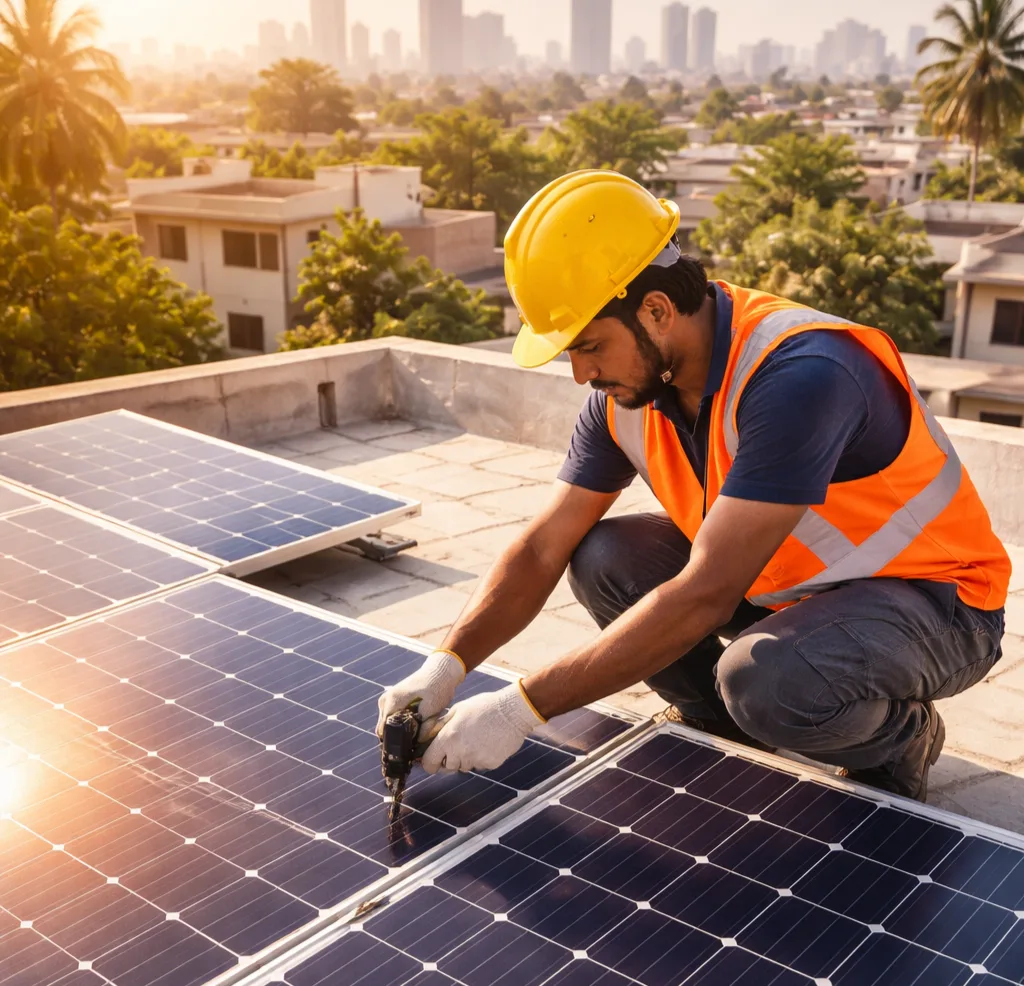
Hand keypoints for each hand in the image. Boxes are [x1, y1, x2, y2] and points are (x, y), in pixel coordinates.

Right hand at [375, 650, 464, 737]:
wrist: (440, 671)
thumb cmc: (437, 687)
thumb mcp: (434, 708)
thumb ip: (424, 727)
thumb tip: (417, 743)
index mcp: (392, 700)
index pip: (385, 730)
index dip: (395, 742)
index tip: (407, 750)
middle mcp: (385, 700)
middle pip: (384, 729)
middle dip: (396, 738)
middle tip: (414, 744)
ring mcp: (387, 699)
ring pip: (387, 725)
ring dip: (398, 731)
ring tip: (416, 734)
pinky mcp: (392, 701)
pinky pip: (391, 719)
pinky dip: (400, 725)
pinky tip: (414, 726)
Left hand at [421, 683, 544, 774]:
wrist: (513, 711)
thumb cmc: (484, 706)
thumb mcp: (458, 709)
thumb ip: (441, 725)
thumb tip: (428, 736)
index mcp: (448, 738)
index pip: (429, 763)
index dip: (430, 763)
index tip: (435, 759)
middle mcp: (460, 752)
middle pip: (448, 767)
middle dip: (451, 759)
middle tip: (460, 743)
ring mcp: (476, 760)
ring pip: (465, 767)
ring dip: (467, 758)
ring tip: (477, 739)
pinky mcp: (490, 764)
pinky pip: (481, 765)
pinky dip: (482, 757)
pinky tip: (489, 742)